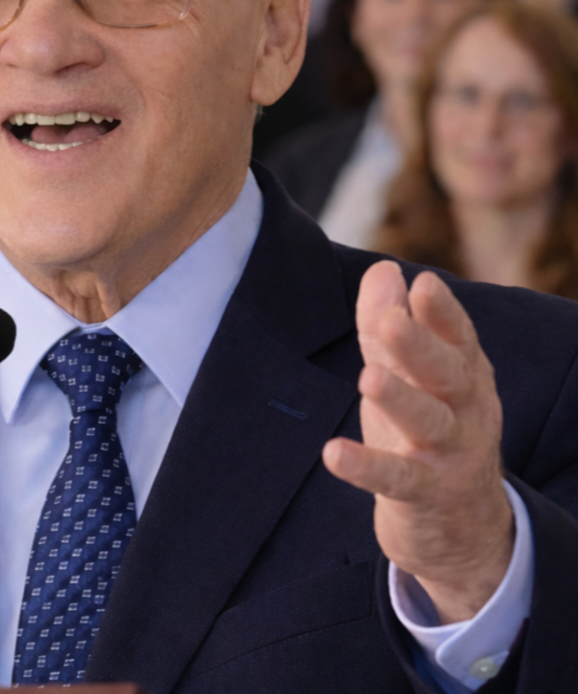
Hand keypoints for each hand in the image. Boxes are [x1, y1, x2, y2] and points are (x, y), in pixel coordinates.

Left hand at [322, 260, 513, 623]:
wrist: (462, 528)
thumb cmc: (428, 432)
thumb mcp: (409, 377)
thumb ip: (388, 328)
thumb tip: (382, 270)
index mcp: (464, 375)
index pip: (457, 338)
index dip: (442, 311)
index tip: (423, 283)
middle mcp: (466, 411)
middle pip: (447, 374)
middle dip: (420, 346)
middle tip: (391, 321)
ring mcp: (450, 455)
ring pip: (429, 423)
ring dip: (400, 399)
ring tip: (368, 377)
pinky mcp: (426, 495)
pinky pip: (398, 479)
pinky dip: (366, 467)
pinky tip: (333, 453)